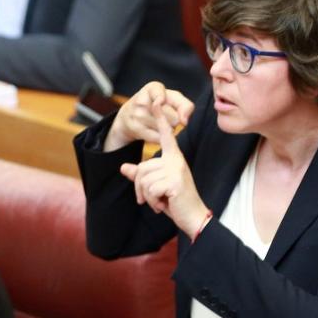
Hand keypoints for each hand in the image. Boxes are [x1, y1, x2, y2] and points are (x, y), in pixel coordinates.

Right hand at [105, 81, 194, 150]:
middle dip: (174, 119)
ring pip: (167, 129)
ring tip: (157, 121)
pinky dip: (160, 137)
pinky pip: (159, 138)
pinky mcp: (136, 130)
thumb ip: (185, 105)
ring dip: (168, 129)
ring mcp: (138, 116)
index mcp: (152, 88)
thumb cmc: (156, 103)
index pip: (170, 99)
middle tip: (164, 115)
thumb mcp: (172, 98)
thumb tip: (184, 122)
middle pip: (174, 118)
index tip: (171, 106)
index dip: (176, 105)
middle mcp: (142, 100)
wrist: (128, 116)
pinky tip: (153, 130)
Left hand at [119, 106, 207, 235]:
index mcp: (174, 157)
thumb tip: (124, 167)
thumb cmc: (176, 201)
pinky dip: (153, 202)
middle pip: (142, 168)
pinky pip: (149, 190)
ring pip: (143, 180)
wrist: (193, 216)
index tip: (156, 101)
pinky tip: (164, 205)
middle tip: (154, 200)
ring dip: (147, 197)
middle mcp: (176, 160)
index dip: (160, 118)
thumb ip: (140, 176)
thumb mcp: (156, 186)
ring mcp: (176, 170)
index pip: (166, 135)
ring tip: (161, 202)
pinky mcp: (174, 181)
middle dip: (140, 189)